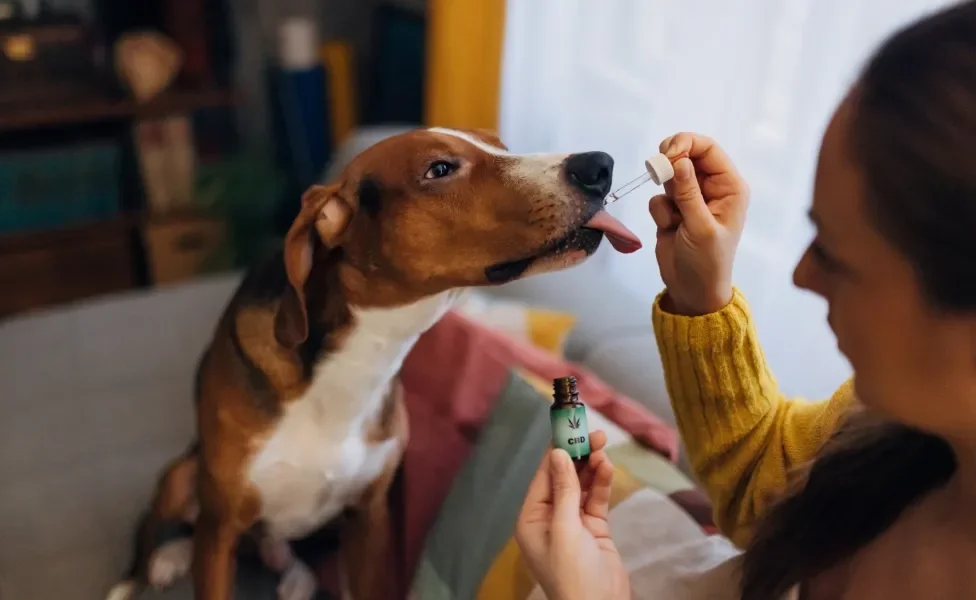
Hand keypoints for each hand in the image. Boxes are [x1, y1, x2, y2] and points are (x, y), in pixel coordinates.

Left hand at [515, 431, 629, 599]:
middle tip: (594, 434)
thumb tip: (557, 454)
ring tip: (604, 447)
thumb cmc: (573, 572)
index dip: (557, 452)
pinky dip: (602, 483)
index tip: (569, 428)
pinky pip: (595, 499)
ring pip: (581, 486)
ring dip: (592, 467)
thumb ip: (564, 490)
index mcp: (531, 519)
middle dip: (578, 456)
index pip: (544, 477)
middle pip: (563, 478)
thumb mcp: (565, 529)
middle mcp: (549, 517)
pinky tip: (608, 467)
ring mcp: (572, 523)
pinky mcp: (593, 528)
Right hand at [650, 133, 749, 315]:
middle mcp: (712, 187)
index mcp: (730, 187)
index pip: (708, 149)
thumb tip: (679, 160)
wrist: (692, 291)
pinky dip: (659, 209)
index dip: (686, 144)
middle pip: (687, 155)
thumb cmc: (707, 262)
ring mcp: (691, 198)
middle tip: (657, 173)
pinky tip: (669, 227)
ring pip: (670, 175)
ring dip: (665, 191)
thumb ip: (688, 193)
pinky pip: (659, 196)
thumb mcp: (700, 227)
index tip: (666, 154)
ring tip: (672, 216)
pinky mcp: (673, 210)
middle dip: (670, 164)